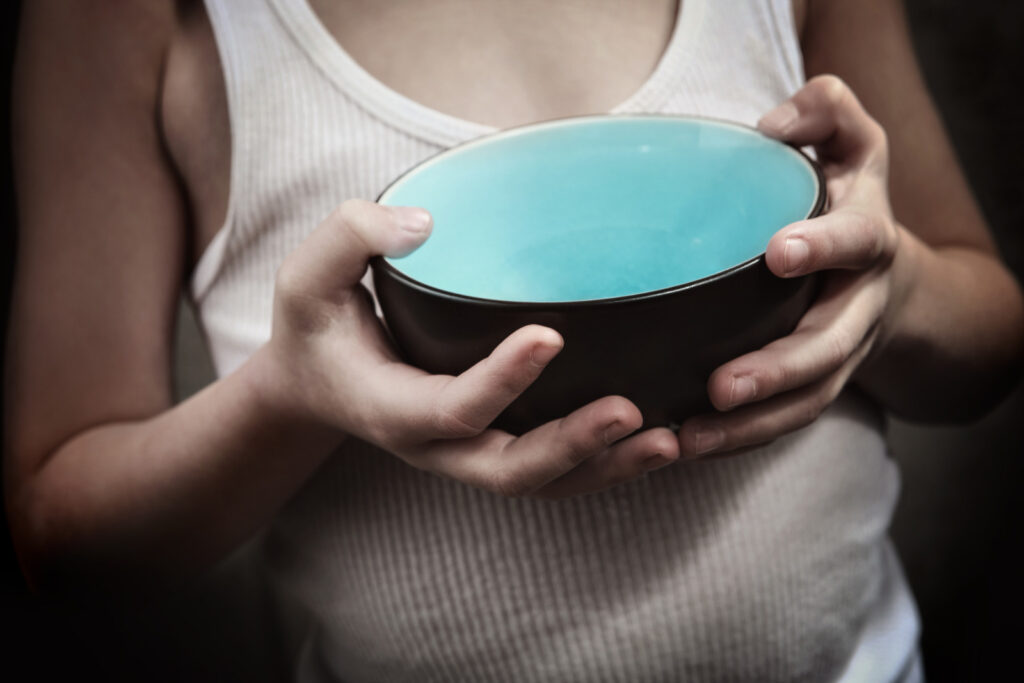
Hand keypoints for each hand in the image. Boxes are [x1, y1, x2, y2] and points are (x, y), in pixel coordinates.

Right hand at [262, 200, 679, 496]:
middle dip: (572, 448)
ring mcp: (466, 454)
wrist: (315, 386)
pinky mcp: (490, 444)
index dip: (501, 379)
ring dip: (604, 467)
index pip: (451, 409)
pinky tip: (653, 438)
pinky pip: (551, 469)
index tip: (550, 334)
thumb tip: (424, 225)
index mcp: (390, 409)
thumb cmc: (315, 329)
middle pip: (510, 470)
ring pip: (542, 482)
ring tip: (667, 442)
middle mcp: (435, 445)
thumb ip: (351, 237)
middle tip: (631, 413)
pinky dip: (602, 462)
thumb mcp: (304, 278)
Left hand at [677, 75, 910, 458]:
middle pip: (829, 346)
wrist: (888, 277)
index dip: (824, 246)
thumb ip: (826, 111)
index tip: (777, 252)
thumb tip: (775, 124)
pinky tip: (685, 445)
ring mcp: (839, 354)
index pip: (856, 241)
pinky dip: (740, 439)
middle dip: (779, 369)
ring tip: (689, 438)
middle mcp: (858, 304)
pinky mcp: (813, 387)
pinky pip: (784, 421)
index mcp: (867, 238)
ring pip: (807, 401)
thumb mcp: (852, 143)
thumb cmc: (847, 201)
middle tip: (722, 385)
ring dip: (751, 425)